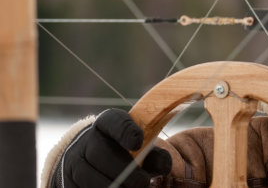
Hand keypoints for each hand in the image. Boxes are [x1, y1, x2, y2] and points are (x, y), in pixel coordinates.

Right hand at [51, 108, 170, 186]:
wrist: (88, 161)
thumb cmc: (123, 153)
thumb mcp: (140, 150)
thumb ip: (154, 156)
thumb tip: (164, 166)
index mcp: (107, 124)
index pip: (114, 122)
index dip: (126, 131)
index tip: (138, 142)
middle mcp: (86, 140)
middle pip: (101, 153)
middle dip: (125, 171)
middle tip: (143, 182)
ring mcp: (72, 162)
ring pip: (89, 177)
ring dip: (114, 187)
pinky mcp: (66, 181)